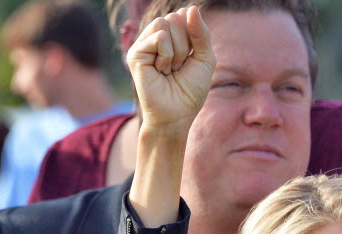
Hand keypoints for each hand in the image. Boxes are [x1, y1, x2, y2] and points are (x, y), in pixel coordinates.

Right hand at [127, 6, 215, 133]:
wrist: (177, 114)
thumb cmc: (190, 91)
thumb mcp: (205, 59)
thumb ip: (201, 33)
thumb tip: (191, 7)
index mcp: (172, 36)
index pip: (186, 15)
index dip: (194, 37)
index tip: (190, 59)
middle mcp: (157, 37)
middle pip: (176, 17)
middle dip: (185, 45)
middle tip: (179, 67)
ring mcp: (144, 44)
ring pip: (166, 23)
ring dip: (176, 51)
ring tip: (170, 70)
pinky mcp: (136, 53)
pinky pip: (159, 36)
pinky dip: (167, 55)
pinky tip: (161, 71)